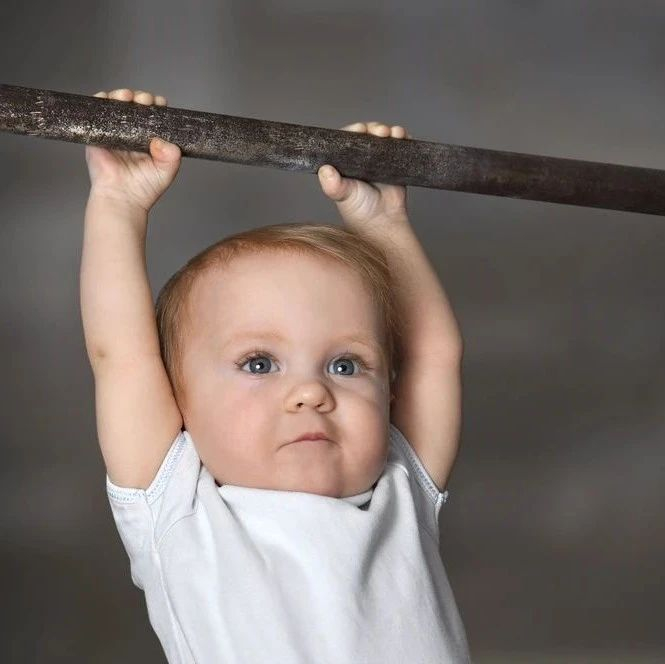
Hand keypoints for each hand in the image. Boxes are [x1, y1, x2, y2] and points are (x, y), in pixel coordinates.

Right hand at [85, 88, 181, 211]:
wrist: (122, 199)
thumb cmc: (144, 188)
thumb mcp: (167, 171)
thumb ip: (172, 155)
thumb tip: (161, 140)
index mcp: (150, 139)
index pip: (155, 115)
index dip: (157, 106)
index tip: (159, 103)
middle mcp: (132, 133)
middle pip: (136, 106)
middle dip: (141, 97)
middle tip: (144, 100)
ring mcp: (115, 132)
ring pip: (117, 105)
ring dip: (121, 95)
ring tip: (126, 97)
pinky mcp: (98, 134)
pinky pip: (96, 112)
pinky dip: (100, 101)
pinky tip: (106, 98)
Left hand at [317, 122, 411, 226]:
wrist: (383, 222)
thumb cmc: (359, 211)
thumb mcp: (342, 195)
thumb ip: (333, 185)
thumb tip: (325, 170)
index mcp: (345, 163)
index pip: (347, 140)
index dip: (353, 131)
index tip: (360, 129)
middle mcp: (360, 159)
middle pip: (366, 134)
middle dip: (373, 128)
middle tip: (379, 132)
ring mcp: (378, 160)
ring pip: (383, 137)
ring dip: (388, 130)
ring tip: (392, 134)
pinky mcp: (394, 163)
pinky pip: (399, 145)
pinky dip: (402, 137)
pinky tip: (403, 137)